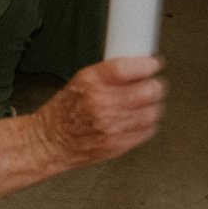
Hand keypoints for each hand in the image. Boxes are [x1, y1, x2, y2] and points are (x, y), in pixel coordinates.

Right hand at [38, 56, 164, 165]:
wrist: (51, 140)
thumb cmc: (65, 110)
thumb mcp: (81, 80)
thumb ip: (109, 73)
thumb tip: (138, 65)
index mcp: (91, 82)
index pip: (127, 68)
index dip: (147, 65)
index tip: (153, 64)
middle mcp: (101, 103)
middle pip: (146, 91)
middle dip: (156, 85)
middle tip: (154, 84)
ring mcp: (110, 126)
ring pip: (151, 111)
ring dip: (154, 105)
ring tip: (150, 102)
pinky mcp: (117, 144)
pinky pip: (147, 131)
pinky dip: (149, 124)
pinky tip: (142, 119)